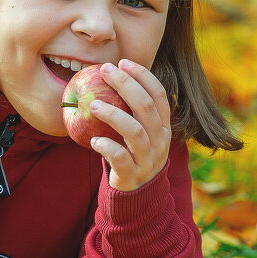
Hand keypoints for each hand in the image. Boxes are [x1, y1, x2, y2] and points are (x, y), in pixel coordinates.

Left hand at [88, 60, 171, 191]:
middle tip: (104, 71)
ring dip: (113, 114)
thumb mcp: (138, 131)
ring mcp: (148, 159)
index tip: (123, 62)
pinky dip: (107, 146)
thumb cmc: (132, 154)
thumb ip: (130, 110)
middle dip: (125, 85)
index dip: (142, 75)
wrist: (137, 195)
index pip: (158, 94)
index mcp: (163, 126)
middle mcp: (160, 140)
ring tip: (92, 105)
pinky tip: (94, 140)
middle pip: (145, 107)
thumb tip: (107, 76)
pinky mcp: (132, 175)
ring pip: (135, 131)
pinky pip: (121, 158)